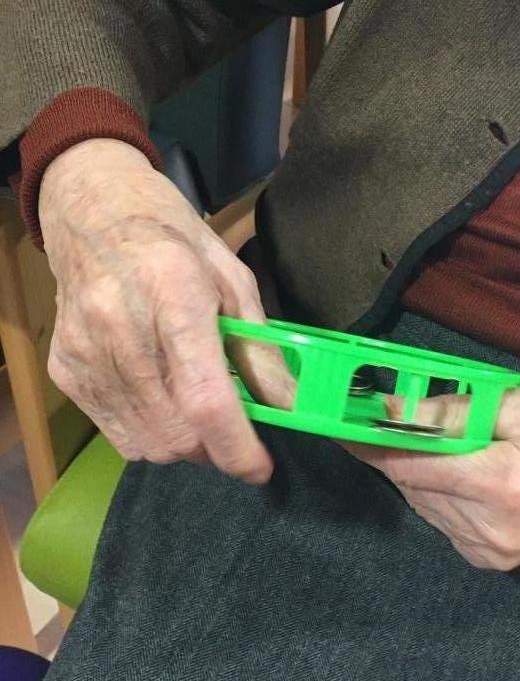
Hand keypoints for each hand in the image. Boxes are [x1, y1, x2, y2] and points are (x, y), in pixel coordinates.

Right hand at [39, 138, 293, 482]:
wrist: (91, 212)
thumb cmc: (173, 241)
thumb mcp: (232, 281)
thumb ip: (261, 349)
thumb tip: (292, 408)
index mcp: (173, 293)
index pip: (205, 398)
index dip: (237, 447)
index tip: (260, 467)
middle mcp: (120, 327)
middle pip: (176, 434)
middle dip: (214, 448)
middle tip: (230, 426)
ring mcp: (86, 353)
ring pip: (147, 445)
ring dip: (184, 443)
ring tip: (193, 403)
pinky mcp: (66, 372)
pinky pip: (119, 435)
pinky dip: (151, 432)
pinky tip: (159, 394)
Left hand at [345, 385, 519, 570]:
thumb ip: (459, 410)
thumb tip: (398, 408)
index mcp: (503, 482)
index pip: (410, 463)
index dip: (367, 441)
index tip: (334, 420)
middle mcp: (488, 527)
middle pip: (411, 483)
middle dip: (397, 448)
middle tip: (390, 416)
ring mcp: (488, 551)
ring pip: (423, 502)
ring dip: (421, 470)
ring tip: (447, 442)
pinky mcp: (491, 561)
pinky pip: (442, 519)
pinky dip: (440, 492)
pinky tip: (465, 472)